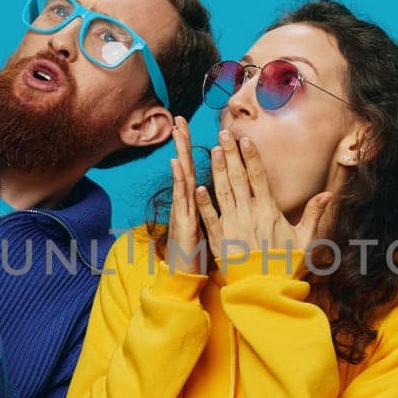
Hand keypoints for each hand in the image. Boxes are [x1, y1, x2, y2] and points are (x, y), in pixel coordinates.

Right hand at [164, 117, 208, 273]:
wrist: (185, 278)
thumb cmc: (198, 255)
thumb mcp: (207, 229)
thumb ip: (212, 211)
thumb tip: (220, 197)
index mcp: (195, 203)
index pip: (196, 169)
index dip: (195, 149)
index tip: (192, 127)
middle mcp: (187, 204)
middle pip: (187, 167)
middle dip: (183, 143)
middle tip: (180, 119)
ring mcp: (184, 213)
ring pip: (182, 178)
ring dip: (180, 155)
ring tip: (178, 133)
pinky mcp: (184, 224)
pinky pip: (182, 201)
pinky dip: (180, 182)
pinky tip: (178, 165)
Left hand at [196, 130, 333, 274]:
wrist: (266, 291)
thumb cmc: (287, 266)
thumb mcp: (305, 240)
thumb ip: (314, 215)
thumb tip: (328, 194)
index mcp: (269, 212)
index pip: (258, 178)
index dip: (251, 157)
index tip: (245, 139)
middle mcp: (250, 215)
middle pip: (238, 178)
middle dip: (231, 154)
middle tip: (223, 133)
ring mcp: (233, 227)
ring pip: (223, 192)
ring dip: (217, 170)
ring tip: (212, 150)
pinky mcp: (220, 241)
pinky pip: (210, 218)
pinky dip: (204, 203)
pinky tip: (198, 186)